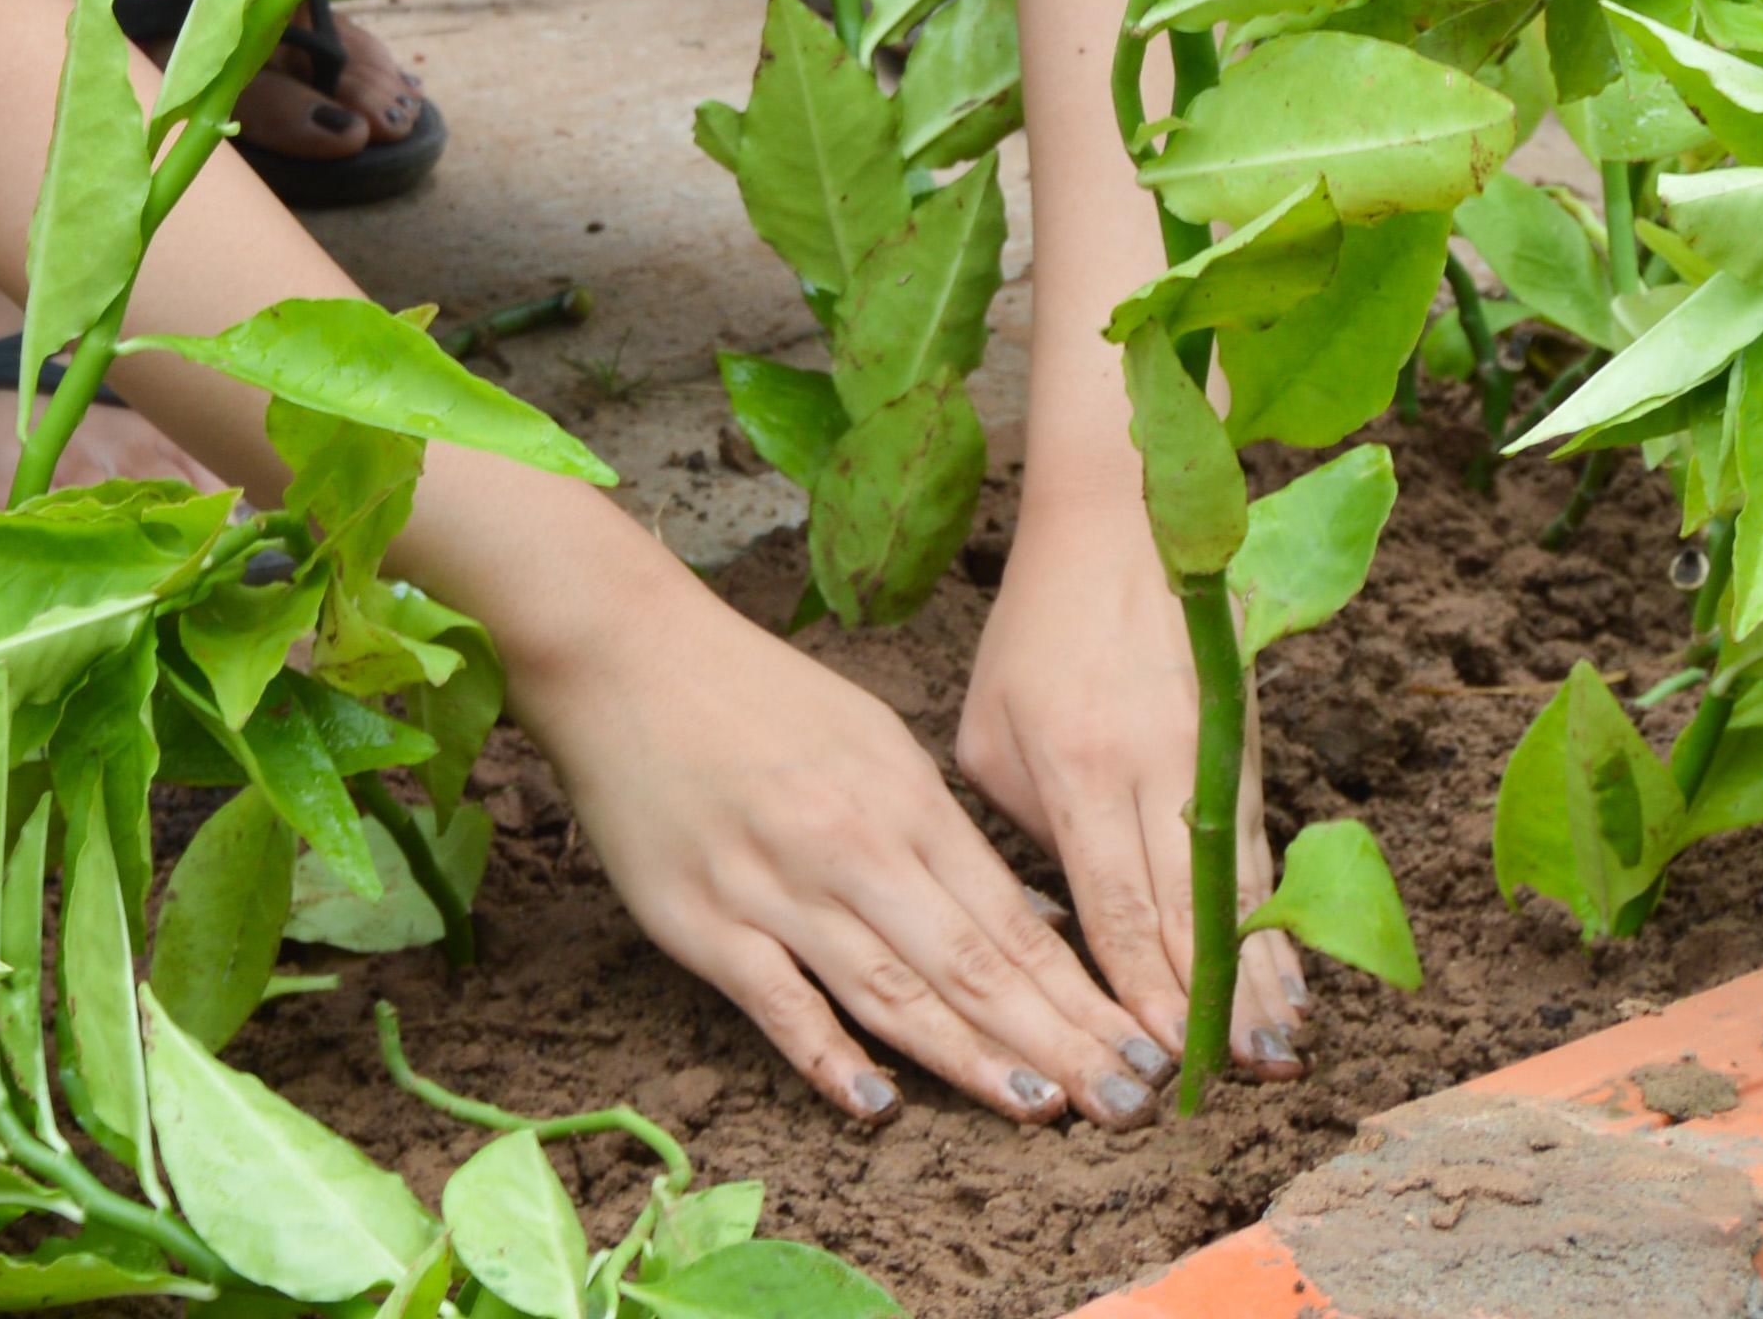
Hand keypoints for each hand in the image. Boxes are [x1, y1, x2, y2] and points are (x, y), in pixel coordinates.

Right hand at [511, 568, 1175, 1128]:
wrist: (623, 653)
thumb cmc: (756, 696)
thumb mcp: (873, 739)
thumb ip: (946, 834)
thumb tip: (1033, 922)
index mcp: (900, 797)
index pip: (1011, 919)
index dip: (1079, 993)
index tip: (1139, 1048)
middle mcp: (849, 846)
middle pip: (969, 964)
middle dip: (1056, 1040)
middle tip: (1126, 1104)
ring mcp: (772, 887)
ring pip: (889, 991)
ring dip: (968, 1058)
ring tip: (1039, 1109)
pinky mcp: (698, 920)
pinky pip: (776, 1001)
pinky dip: (828, 1055)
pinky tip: (877, 1103)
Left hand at [958, 462, 1304, 1098]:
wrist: (1121, 527)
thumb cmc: (1034, 634)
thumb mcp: (988, 731)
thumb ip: (1016, 826)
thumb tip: (1045, 919)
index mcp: (1076, 768)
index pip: (1113, 906)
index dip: (1139, 991)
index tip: (1152, 1063)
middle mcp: (1155, 770)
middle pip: (1186, 912)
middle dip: (1207, 1008)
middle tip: (1225, 1089)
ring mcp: (1213, 760)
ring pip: (1241, 891)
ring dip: (1260, 981)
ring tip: (1278, 1059)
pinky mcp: (1249, 752)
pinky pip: (1267, 856)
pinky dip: (1280, 924)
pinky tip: (1294, 982)